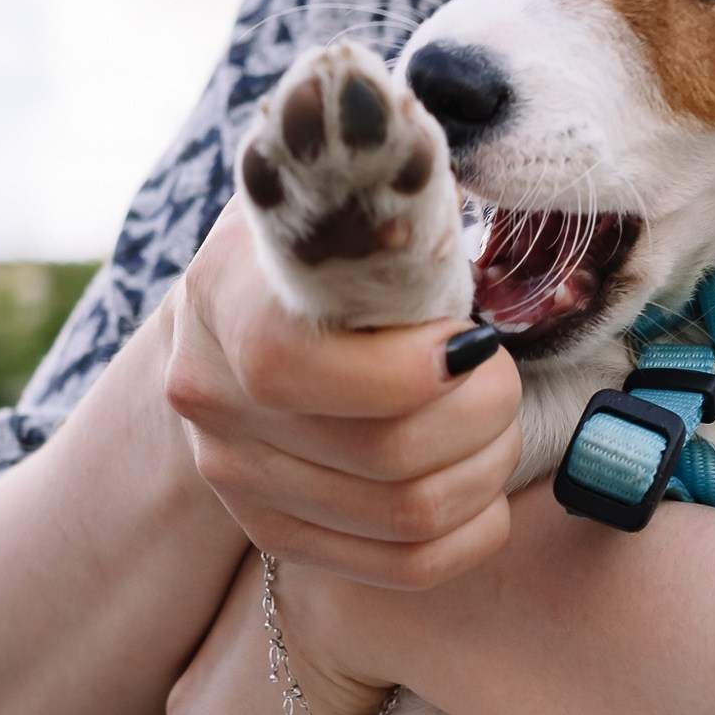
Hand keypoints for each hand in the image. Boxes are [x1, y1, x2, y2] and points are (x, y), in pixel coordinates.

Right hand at [166, 205, 521, 584]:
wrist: (244, 312)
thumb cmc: (319, 238)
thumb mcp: (342, 187)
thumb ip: (378, 169)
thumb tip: (415, 146)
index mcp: (221, 303)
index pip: (298, 368)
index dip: (411, 368)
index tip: (474, 333)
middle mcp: (212, 402)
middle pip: (384, 453)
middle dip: (483, 412)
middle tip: (502, 371)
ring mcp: (236, 478)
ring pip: (406, 515)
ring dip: (487, 468)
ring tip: (498, 418)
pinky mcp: (276, 531)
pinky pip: (403, 568)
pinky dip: (472, 534)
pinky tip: (486, 488)